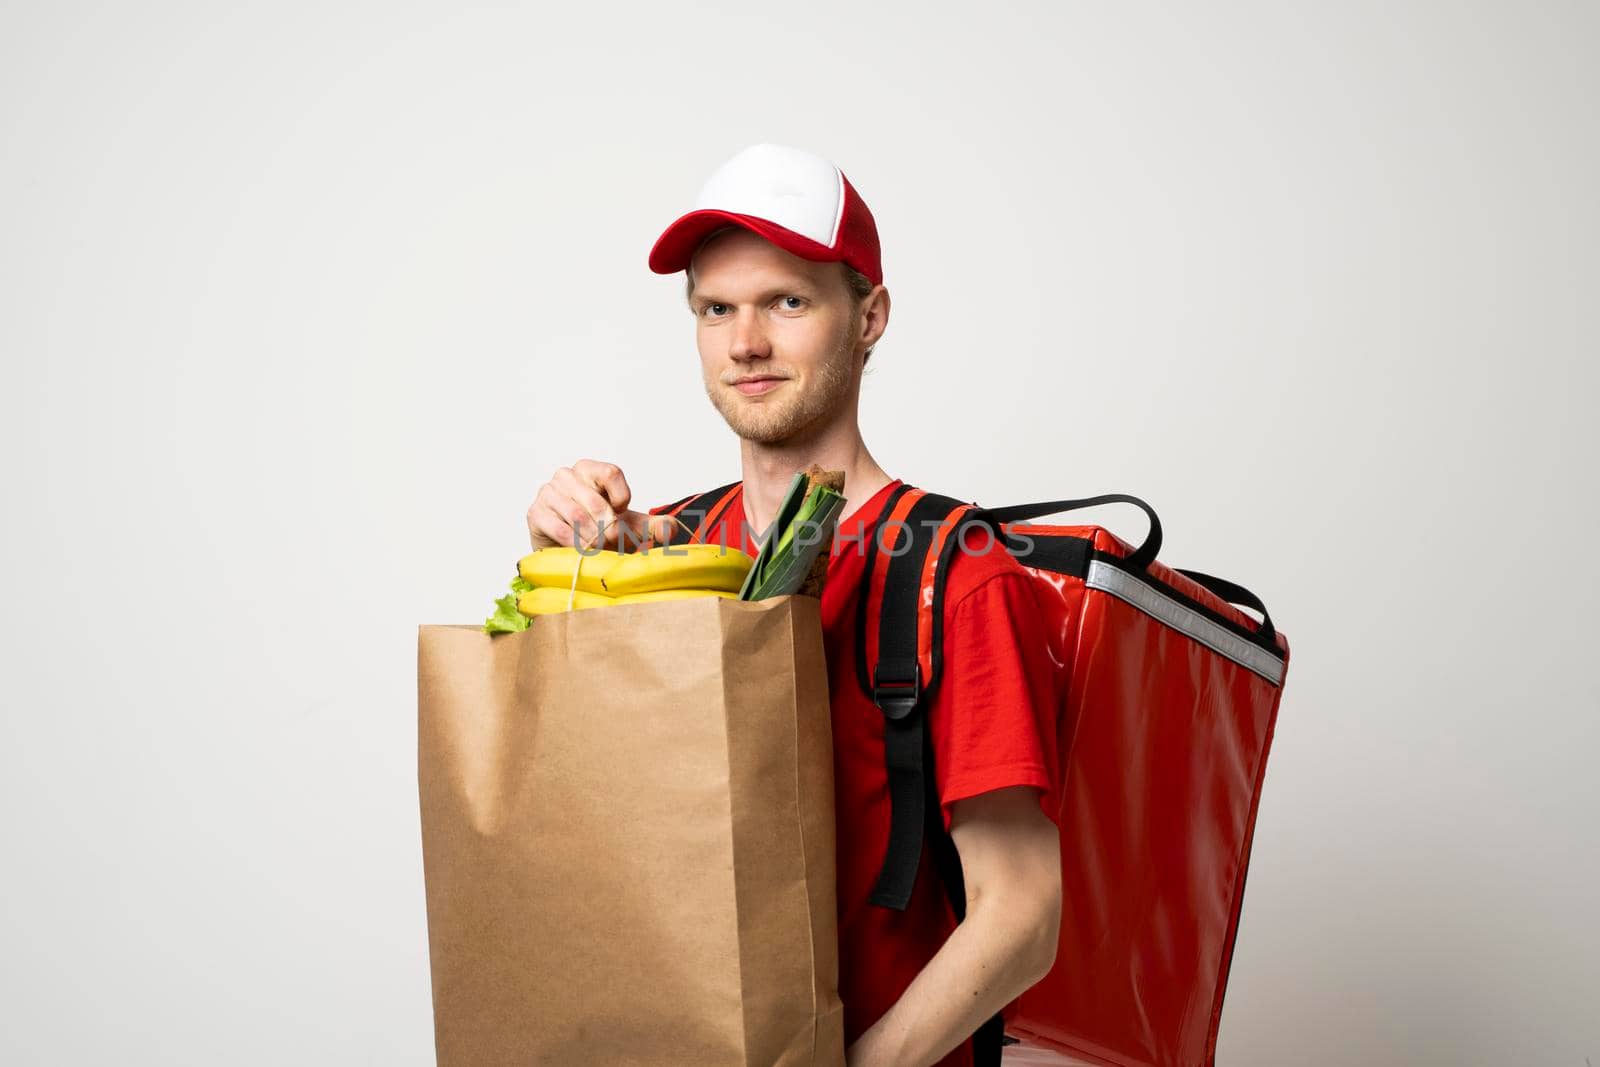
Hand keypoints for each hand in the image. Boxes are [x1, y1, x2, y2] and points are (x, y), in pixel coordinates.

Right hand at [526, 459, 673, 551]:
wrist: (569, 548)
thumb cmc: (600, 531)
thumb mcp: (630, 527)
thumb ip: (654, 527)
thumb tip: (673, 529)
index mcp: (590, 470)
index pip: (610, 472)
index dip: (621, 497)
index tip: (622, 513)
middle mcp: (566, 476)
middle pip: (595, 501)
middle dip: (609, 528)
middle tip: (613, 542)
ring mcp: (548, 493)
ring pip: (578, 517)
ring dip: (594, 539)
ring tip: (599, 548)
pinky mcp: (535, 513)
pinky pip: (560, 529)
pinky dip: (575, 545)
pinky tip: (580, 550)